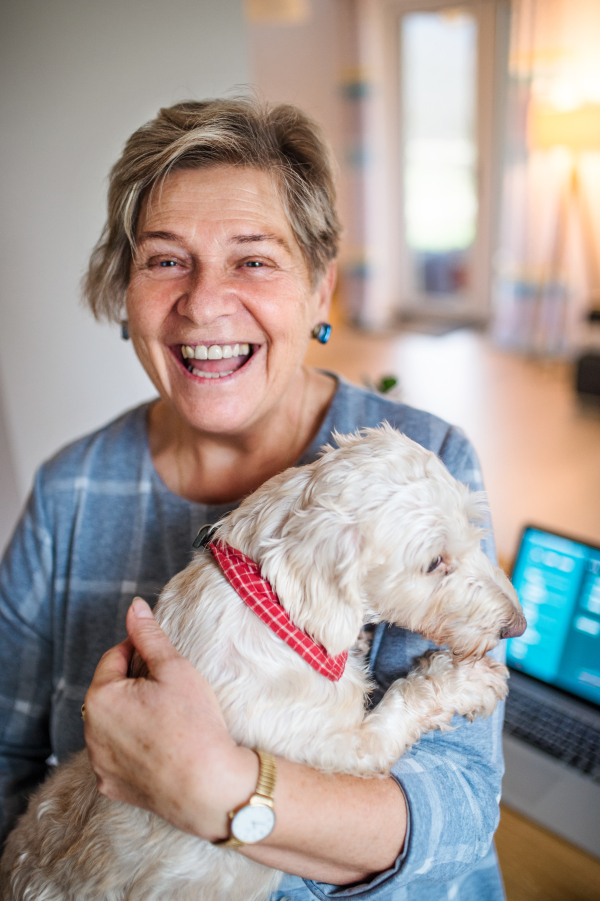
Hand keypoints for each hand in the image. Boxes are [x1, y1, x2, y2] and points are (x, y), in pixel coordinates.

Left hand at [83, 598, 257, 838]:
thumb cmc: (194, 723)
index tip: (163, 657)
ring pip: (111, 724)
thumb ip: (149, 635)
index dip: (139, 651)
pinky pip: (115, 756)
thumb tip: (134, 607)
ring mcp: (98, 763)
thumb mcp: (175, 668)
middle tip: (169, 688)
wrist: (209, 787)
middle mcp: (90, 732)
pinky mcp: (111, 786)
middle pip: (110, 692)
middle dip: (134, 684)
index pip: (114, 658)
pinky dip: (131, 747)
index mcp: (100, 698)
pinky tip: (158, 745)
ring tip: (165, 718)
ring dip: (130, 715)